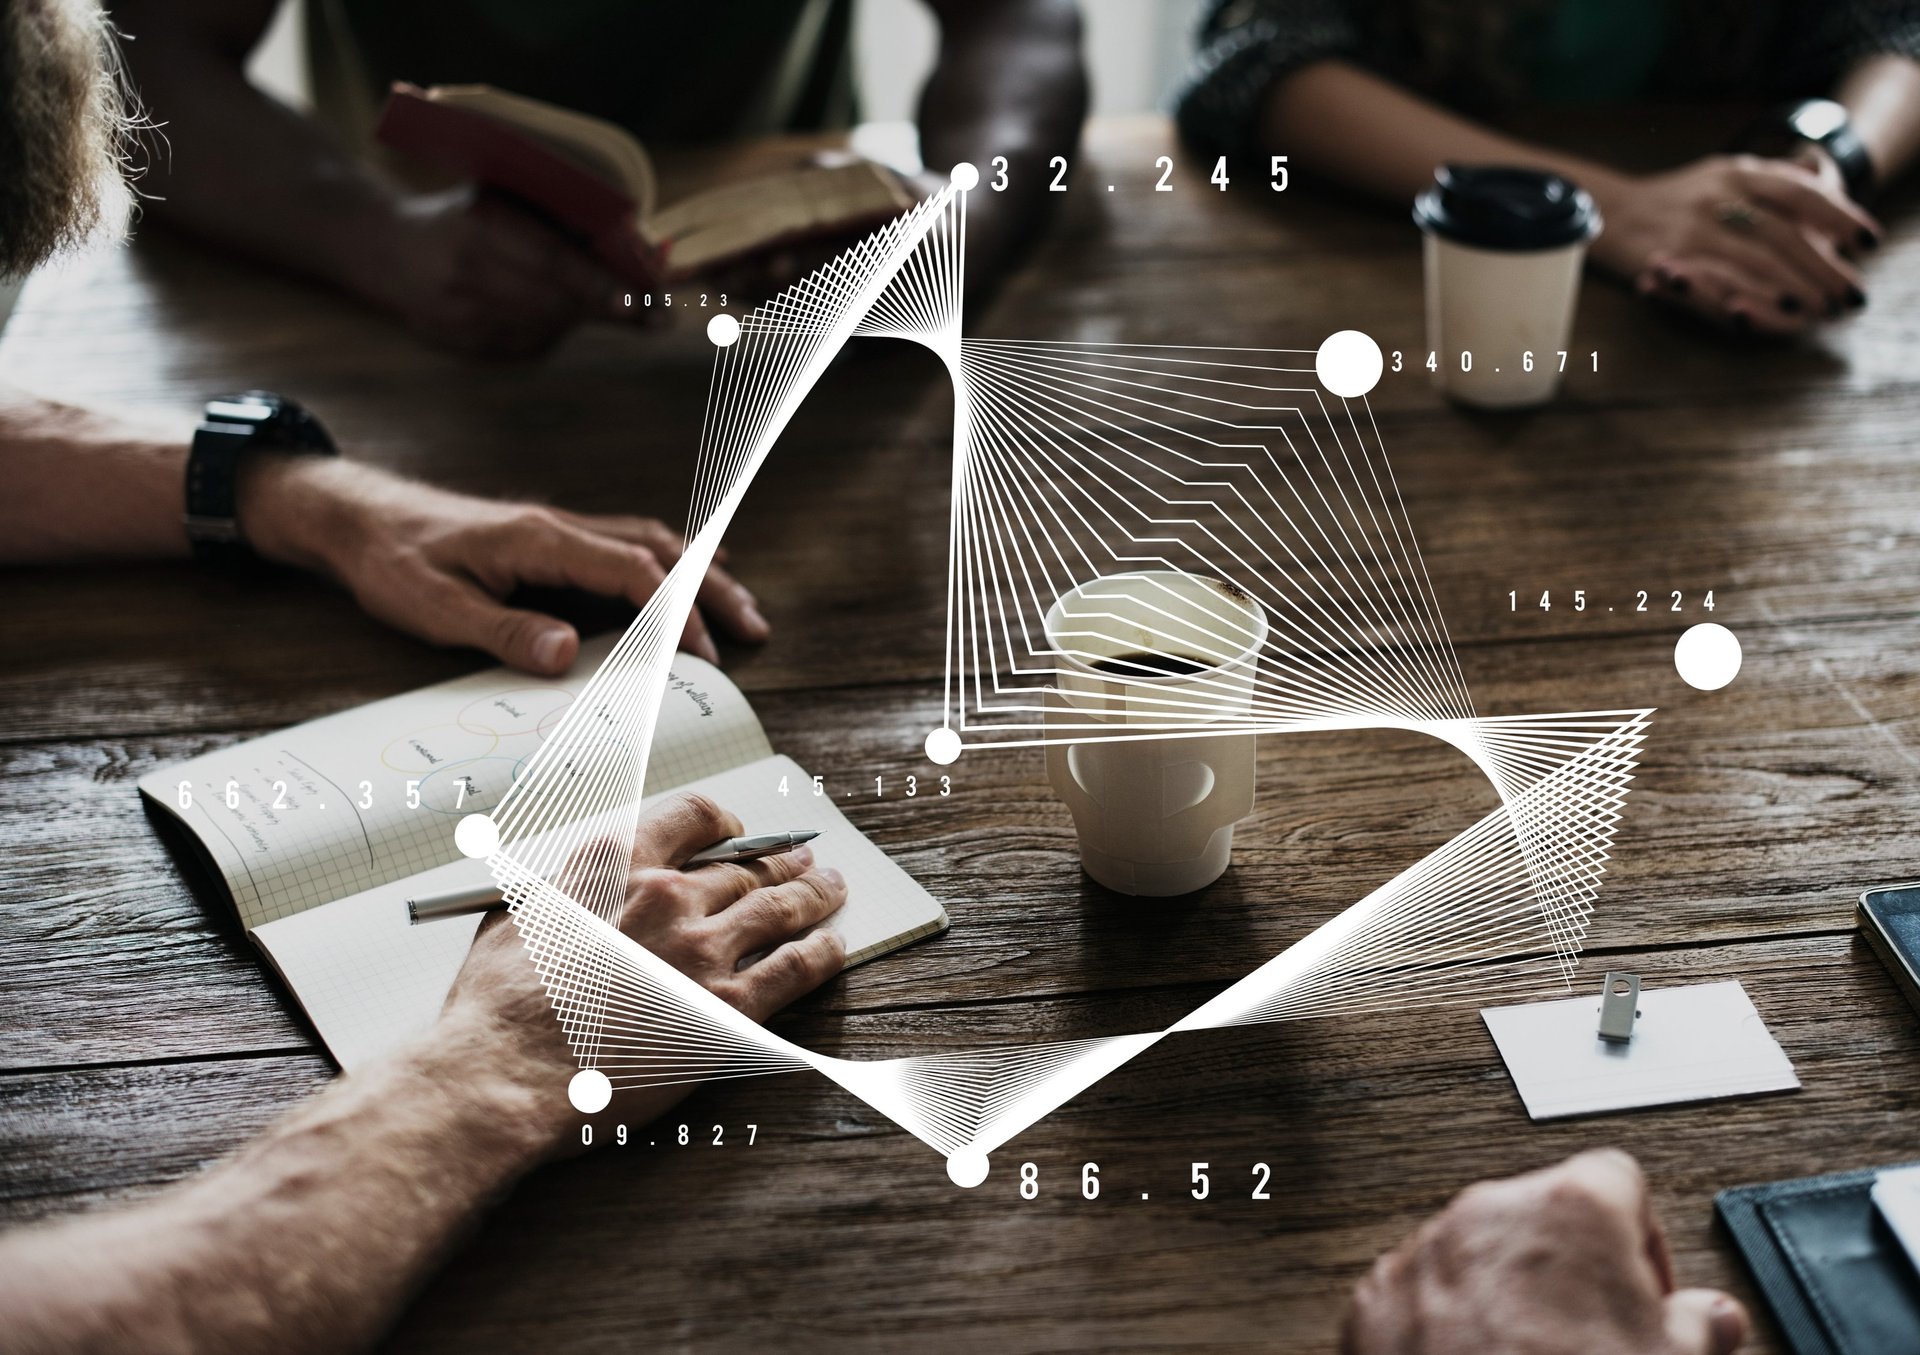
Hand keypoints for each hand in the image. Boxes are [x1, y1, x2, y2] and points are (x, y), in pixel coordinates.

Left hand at [239, 456, 767, 670]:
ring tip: (740, 607)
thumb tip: (568, 653)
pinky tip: (686, 574)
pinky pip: (625, 544)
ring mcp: (558, 530)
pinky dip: (668, 560)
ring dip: (699, 573)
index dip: (676, 611)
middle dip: (711, 589)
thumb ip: (503, 630)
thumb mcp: (434, 607)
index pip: (632, 571)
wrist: (356, 517)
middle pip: (659, 549)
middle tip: (754, 629)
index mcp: (540, 540)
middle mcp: (559, 527)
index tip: (703, 654)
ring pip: (650, 542)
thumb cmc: (391, 562)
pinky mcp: (549, 541)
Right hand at [355, 186, 643, 357]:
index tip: (641, 302)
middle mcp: (467, 276)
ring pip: (546, 328)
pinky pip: (527, 345)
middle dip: (612, 310)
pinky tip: (555, 314)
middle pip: (556, 301)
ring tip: (619, 310)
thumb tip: (627, 242)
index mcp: (478, 228)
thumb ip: (550, 213)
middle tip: (658, 316)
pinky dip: (551, 330)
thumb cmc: (459, 212)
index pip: (552, 261)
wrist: (383, 248)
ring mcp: (461, 318)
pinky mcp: (463, 346)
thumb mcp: (498, 194)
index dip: (599, 285)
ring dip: (585, 319)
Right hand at [438, 791, 848, 1152]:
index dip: (725, 822)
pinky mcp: (727, 1008)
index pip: (691, 817)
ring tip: (832, 889)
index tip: (736, 831)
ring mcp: (701, 950)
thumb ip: (560, 893)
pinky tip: (833, 946)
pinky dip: (822, 952)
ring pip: (780, 907)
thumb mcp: (514, 920)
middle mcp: (666, 895)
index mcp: (614, 863)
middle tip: (802, 860)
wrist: (504, 1073)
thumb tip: (570, 886)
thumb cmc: (495, 1007)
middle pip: (745, 866)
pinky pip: (795, 967)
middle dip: (780, 860)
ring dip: (814, 894)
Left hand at [1343, 1149, 1747, 1354]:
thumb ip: (1701, 1328)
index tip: (1644, 1291)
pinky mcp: (1378, 1296)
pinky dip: (1445, 1324)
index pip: (1617, 1181)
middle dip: (1569, 1271)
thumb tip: (1714, 1317)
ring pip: (1479, 1254)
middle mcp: (1491, 1213)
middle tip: (1593, 1338)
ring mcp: (1427, 1251)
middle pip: (1542, 1218)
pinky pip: (1423, 1293)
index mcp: (1572, 1210)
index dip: (1639, 1237)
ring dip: (1506, 1294)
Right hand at [1589, 154, 1882, 333]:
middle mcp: (1714, 197)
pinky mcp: (1658, 259)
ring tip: (1811, 311)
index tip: (1867, 241)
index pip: (1798, 191)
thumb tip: (1823, 174)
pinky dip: (1730, 302)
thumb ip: (1775, 178)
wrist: (1603, 208)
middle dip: (1817, 268)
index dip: (1837, 215)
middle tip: (1847, 297)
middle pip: (1778, 234)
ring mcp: (1685, 228)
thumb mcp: (1726, 174)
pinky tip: (1752, 317)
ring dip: (1782, 289)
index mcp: (1738, 173)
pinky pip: (1701, 285)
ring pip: (1745, 262)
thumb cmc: (1677, 198)